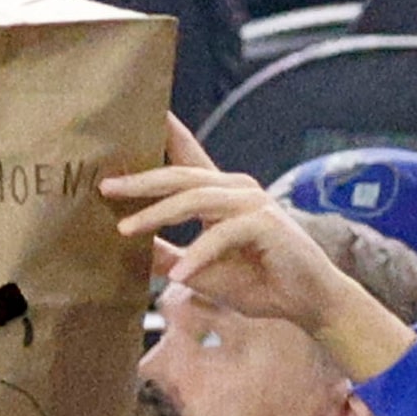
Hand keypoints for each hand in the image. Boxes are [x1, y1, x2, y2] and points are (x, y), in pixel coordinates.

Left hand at [104, 118, 414, 380]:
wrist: (310, 303)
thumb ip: (170, 256)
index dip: (165, 132)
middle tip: (106, 187)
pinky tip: (179, 276)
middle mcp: (238, 190)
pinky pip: (221, 235)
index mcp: (223, 195)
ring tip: (126, 230)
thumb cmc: (261, 285)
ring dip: (157, 215)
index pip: (188, 156)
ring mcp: (253, 203)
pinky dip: (198, 255)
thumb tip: (132, 249)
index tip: (139, 111)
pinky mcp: (265, 225)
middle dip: (141, 181)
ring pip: (195, 199)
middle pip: (181, 175)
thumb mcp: (202, 271)